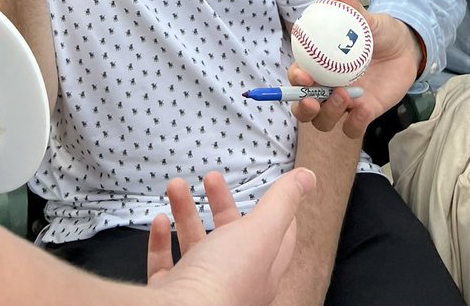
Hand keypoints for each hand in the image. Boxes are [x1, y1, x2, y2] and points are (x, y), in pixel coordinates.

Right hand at [147, 168, 314, 305]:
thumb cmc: (225, 277)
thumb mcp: (262, 230)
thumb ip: (283, 201)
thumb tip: (309, 176)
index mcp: (262, 271)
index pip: (278, 240)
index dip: (278, 213)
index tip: (274, 191)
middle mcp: (233, 283)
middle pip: (231, 237)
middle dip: (222, 203)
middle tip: (211, 177)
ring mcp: (199, 290)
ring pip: (195, 246)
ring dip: (186, 212)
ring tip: (176, 185)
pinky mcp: (170, 293)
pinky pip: (165, 264)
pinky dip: (161, 240)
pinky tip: (160, 220)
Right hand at [289, 0, 422, 138]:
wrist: (405, 48)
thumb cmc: (379, 32)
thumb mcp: (367, 20)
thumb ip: (351, 8)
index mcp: (320, 65)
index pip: (298, 77)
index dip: (295, 80)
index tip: (303, 75)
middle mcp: (327, 87)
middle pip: (303, 108)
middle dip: (303, 108)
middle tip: (313, 99)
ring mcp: (345, 103)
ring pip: (324, 121)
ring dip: (329, 113)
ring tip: (345, 95)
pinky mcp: (364, 113)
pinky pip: (353, 127)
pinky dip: (355, 122)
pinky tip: (364, 107)